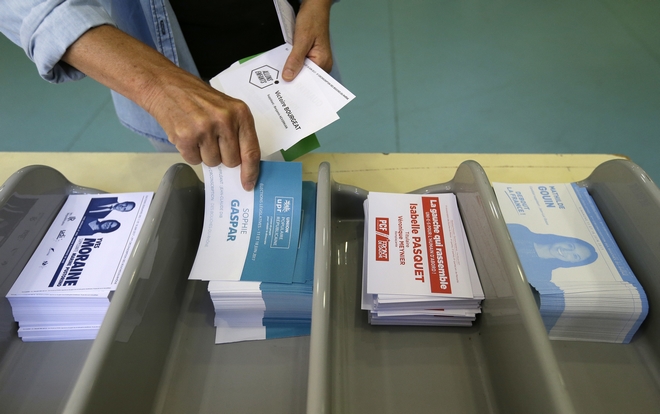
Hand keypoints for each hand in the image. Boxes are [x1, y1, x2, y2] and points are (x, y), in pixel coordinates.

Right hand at [62, 25, 260, 190]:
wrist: (166, 86)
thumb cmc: (198, 99)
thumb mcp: (227, 108)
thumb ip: (238, 132)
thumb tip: (244, 166)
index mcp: (240, 113)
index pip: (251, 151)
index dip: (250, 172)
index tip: (248, 184)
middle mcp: (225, 120)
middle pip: (231, 161)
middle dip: (222, 157)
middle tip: (212, 139)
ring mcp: (204, 129)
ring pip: (212, 163)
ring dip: (204, 154)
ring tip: (198, 134)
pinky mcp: (185, 137)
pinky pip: (194, 160)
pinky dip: (190, 153)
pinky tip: (187, 136)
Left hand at [282, 0, 333, 80]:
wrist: (314, 6)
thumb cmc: (312, 19)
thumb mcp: (302, 39)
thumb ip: (295, 59)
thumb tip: (288, 76)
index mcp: (323, 62)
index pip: (310, 80)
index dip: (297, 84)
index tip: (285, 89)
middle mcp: (322, 63)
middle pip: (306, 77)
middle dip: (293, 78)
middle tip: (280, 82)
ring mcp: (317, 59)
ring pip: (302, 70)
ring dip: (292, 70)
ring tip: (281, 74)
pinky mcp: (311, 55)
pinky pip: (301, 63)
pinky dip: (293, 63)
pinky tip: (285, 64)